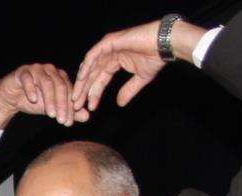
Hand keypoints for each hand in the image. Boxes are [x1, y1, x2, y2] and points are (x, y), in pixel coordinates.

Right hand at [0, 63, 87, 129]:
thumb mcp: (52, 108)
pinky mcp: (23, 72)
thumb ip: (68, 111)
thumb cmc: (33, 101)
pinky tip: (33, 100)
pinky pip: (28, 79)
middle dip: (61, 104)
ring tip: (50, 114)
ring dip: (49, 99)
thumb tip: (87, 117)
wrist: (11, 97)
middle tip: (61, 121)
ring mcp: (37, 69)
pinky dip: (31, 89)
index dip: (69, 108)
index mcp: (60, 77)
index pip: (69, 91)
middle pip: (60, 86)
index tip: (68, 123)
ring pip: (46, 82)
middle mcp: (51, 70)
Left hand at [73, 18, 202, 111]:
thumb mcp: (140, 79)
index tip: (89, 108)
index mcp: (115, 62)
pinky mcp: (109, 41)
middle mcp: (109, 54)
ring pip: (90, 66)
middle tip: (76, 105)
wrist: (165, 44)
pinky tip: (82, 79)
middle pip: (92, 75)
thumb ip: (128, 90)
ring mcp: (108, 47)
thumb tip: (120, 104)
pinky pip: (93, 55)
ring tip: (76, 96)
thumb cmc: (156, 58)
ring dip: (82, 81)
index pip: (100, 80)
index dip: (94, 94)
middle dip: (84, 90)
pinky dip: (86, 67)